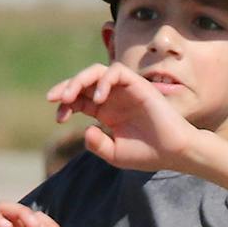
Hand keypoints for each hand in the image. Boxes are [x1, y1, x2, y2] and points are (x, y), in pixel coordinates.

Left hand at [47, 60, 196, 171]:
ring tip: (69, 97)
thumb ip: (96, 144)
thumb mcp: (113, 154)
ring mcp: (126, 90)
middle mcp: (114, 97)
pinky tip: (97, 99)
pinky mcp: (139, 85)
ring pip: (98, 72)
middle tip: (53, 99)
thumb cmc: (146, 154)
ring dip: (80, 80)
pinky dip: (104, 81)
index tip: (59, 118)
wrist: (173, 153)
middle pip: (84, 81)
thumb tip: (85, 129)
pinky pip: (117, 72)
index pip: (78, 99)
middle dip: (66, 86)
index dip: (65, 104)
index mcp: (105, 111)